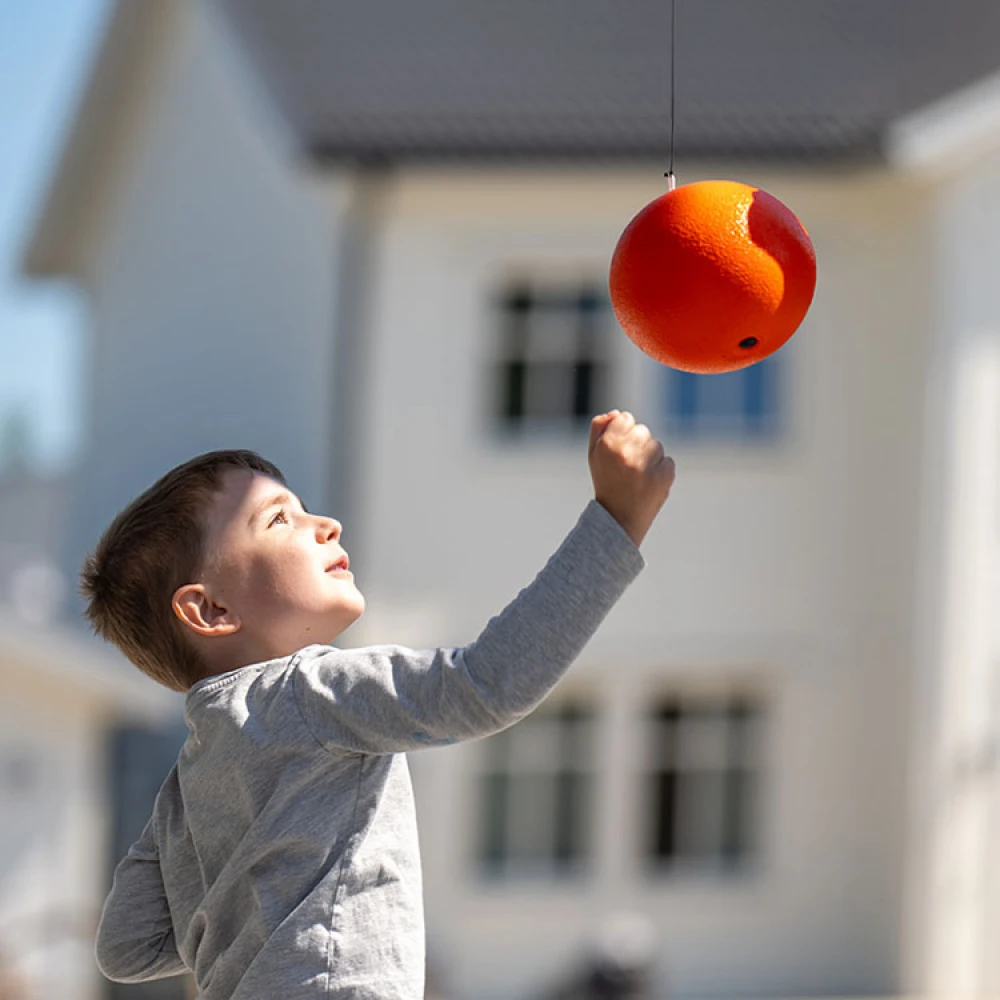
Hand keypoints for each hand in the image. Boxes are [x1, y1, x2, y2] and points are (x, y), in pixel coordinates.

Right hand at [588, 410, 674, 547]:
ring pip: (656, 446)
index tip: (618, 450)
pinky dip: (661, 471)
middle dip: (637, 444)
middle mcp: (627, 452)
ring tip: (637, 477)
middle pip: (642, 430)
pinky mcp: (664, 476)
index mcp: (607, 445)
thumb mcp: (594, 455)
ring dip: (650, 458)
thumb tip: (616, 413)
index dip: (622, 433)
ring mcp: (647, 465)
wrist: (619, 519)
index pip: (625, 418)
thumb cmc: (606, 483)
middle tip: (627, 467)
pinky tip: (648, 484)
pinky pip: (668, 462)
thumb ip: (599, 428)